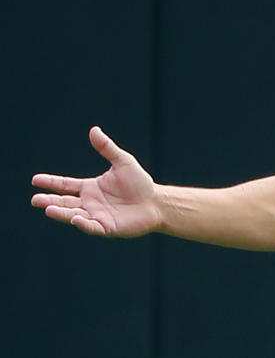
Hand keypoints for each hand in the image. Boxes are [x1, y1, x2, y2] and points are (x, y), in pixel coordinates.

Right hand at [31, 126, 161, 236]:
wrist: (156, 202)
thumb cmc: (140, 183)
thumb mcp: (122, 162)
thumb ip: (107, 148)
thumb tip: (94, 130)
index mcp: (90, 188)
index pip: (65, 185)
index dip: (50, 182)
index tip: (35, 180)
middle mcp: (90, 203)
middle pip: (65, 202)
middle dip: (49, 201)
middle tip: (35, 200)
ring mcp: (97, 216)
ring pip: (74, 215)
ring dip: (61, 213)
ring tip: (47, 209)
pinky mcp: (107, 227)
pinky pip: (92, 226)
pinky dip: (82, 224)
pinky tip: (75, 219)